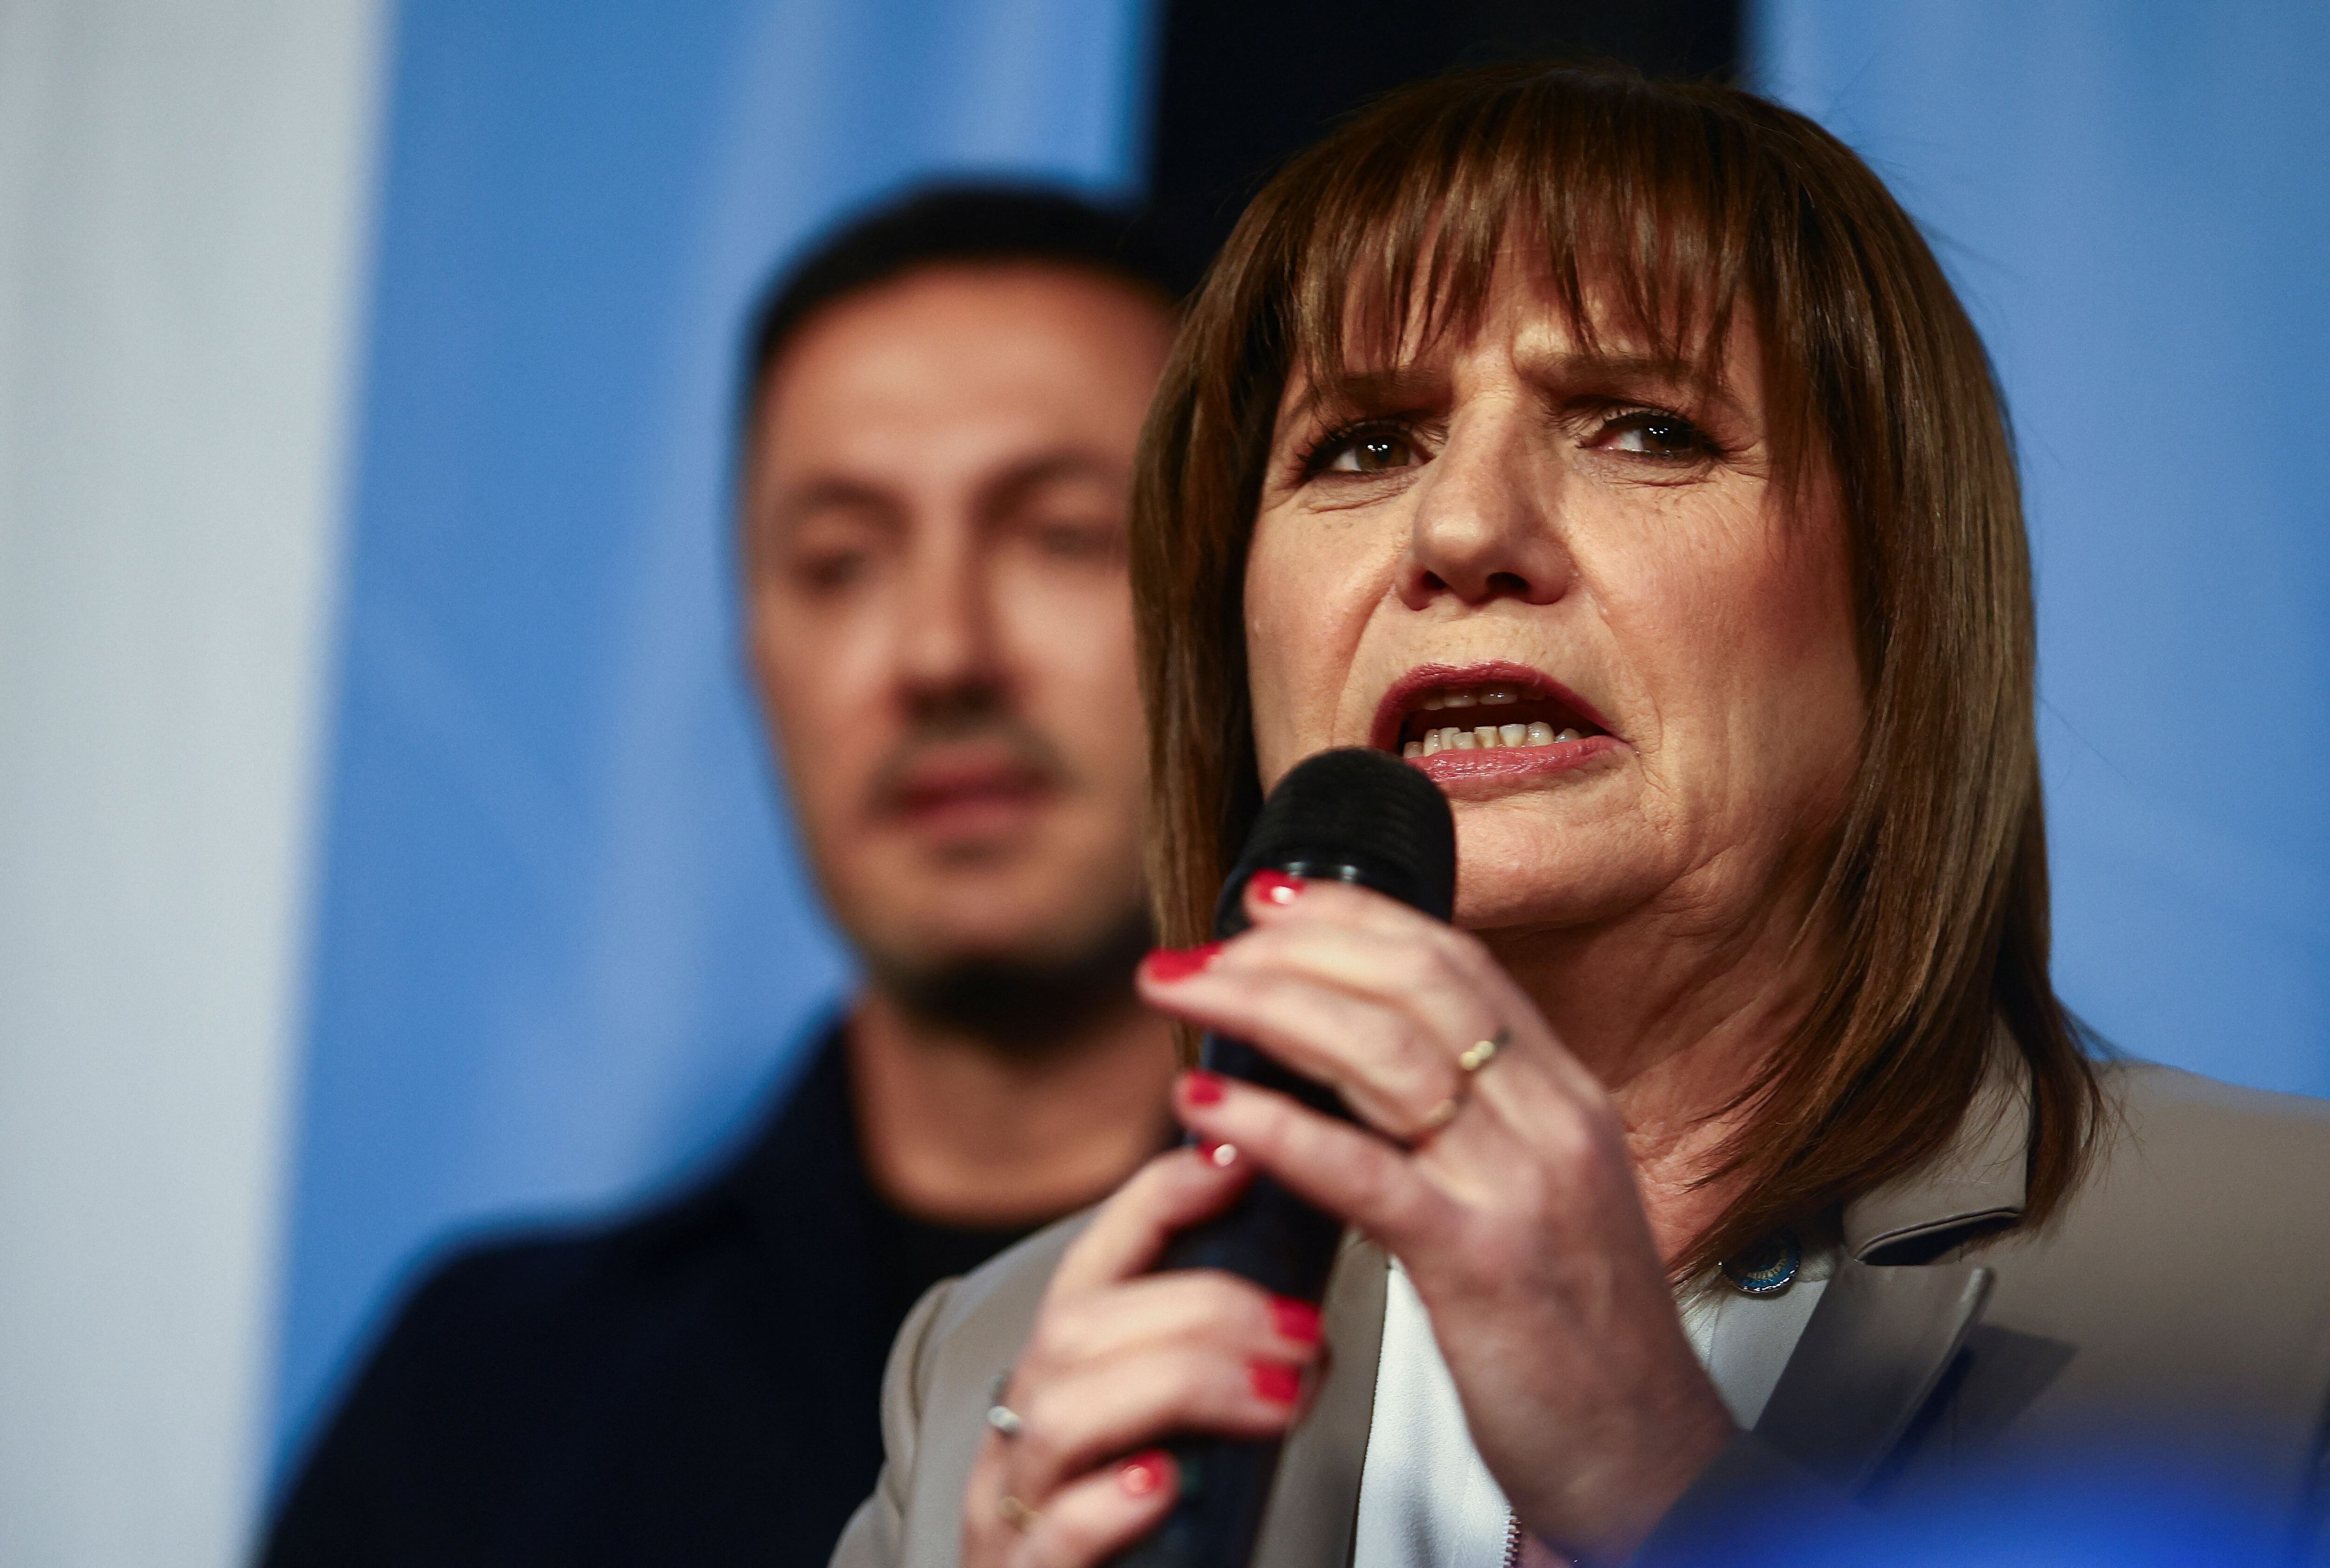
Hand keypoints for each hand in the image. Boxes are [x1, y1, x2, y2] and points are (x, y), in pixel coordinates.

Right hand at [960, 1145, 1326, 1567]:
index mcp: (1064, 1384)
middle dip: (1197, 1308)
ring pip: (1060, 1416)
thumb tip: (1298, 1288)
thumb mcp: (1182, 1442)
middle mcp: (1022, 1437)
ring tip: (1280, 1393)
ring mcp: (1010, 1517)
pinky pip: (1046, 1539)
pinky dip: (1104, 1507)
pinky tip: (1164, 1485)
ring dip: (1178, 1387)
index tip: (1232, 1161)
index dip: (1156, 1201)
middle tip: (1304, 1327)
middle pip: (1079, 1329)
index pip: (1095, 1263)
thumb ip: (1211, 1370)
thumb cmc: (1157, 1554)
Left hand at [1139, 873, 1734, 1566]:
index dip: (1355, 917)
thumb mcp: (1537, 1202)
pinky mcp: (1481, 1264)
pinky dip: (1275, 1125)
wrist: (1654, 1466)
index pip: (1453, 964)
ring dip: (1264, 1008)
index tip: (1269, 903)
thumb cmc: (1580, 1346)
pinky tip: (1208, 1101)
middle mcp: (1550, 1123)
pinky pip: (1364, 1171)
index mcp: (1565, 1099)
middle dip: (1290, 950)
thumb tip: (1354, 1070)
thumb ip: (1467, 1128)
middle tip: (1197, 948)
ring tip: (1183, 996)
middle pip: (1410, 986)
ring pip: (1381, 1054)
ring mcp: (1519, 1188)